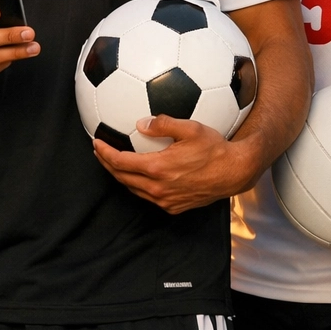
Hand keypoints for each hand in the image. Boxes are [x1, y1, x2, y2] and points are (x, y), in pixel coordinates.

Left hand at [92, 116, 256, 214]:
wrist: (234, 173)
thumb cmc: (214, 149)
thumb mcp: (190, 128)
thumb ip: (163, 124)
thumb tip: (141, 123)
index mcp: (158, 169)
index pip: (120, 162)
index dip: (105, 153)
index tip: (97, 143)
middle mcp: (158, 188)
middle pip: (122, 178)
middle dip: (107, 164)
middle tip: (100, 152)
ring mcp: (165, 200)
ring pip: (133, 189)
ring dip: (120, 176)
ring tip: (114, 163)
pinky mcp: (174, 207)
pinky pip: (148, 197)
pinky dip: (137, 185)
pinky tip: (138, 176)